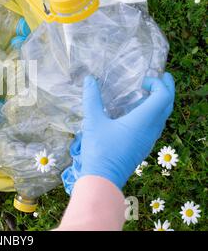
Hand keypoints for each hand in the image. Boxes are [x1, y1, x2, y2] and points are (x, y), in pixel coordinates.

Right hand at [72, 73, 174, 189]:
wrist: (103, 179)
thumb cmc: (100, 149)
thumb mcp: (93, 121)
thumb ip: (92, 99)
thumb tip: (89, 79)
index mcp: (143, 121)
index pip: (163, 97)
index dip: (159, 84)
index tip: (144, 79)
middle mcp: (151, 130)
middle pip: (167, 106)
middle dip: (166, 89)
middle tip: (160, 77)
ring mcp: (148, 140)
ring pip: (162, 117)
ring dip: (160, 102)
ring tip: (149, 93)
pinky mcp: (143, 147)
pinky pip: (155, 127)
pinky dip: (153, 114)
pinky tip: (138, 114)